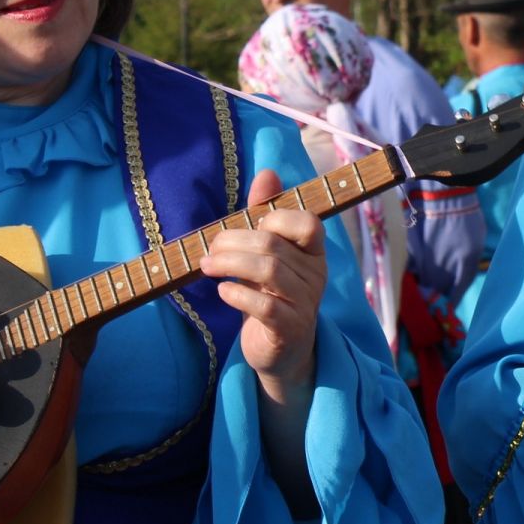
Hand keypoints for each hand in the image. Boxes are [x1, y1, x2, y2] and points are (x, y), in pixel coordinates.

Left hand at [199, 167, 323, 398]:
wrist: (281, 351)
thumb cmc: (271, 295)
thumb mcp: (269, 254)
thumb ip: (267, 215)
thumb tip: (267, 172)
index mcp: (314, 253)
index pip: (307, 223)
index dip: (275, 218)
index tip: (249, 227)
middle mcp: (316, 275)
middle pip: (273, 244)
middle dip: (232, 241)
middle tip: (209, 249)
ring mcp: (305, 304)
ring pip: (268, 270)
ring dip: (229, 264)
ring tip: (207, 266)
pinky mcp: (289, 330)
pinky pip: (264, 306)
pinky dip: (237, 294)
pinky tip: (222, 291)